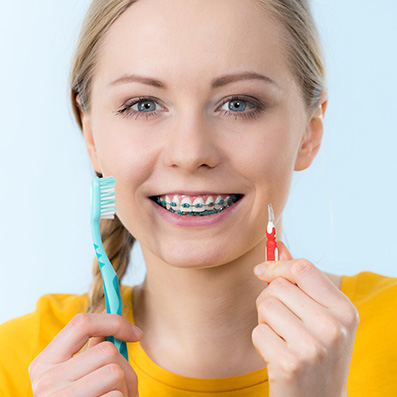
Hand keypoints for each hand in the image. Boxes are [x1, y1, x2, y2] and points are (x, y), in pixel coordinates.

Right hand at [29, 313, 142, 395]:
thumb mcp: (74, 373)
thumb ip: (90, 349)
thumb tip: (115, 325)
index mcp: (45, 362)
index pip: (81, 323)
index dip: (114, 322)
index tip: (135, 333)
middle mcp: (46, 381)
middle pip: (107, 351)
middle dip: (124, 366)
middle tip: (120, 384)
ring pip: (116, 372)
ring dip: (125, 387)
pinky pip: (117, 396)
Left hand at [252, 242, 358, 396]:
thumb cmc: (317, 351)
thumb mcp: (319, 314)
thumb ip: (299, 279)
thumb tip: (278, 246)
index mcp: (344, 309)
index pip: (302, 267)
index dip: (276, 265)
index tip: (262, 271)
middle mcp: (333, 326)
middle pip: (278, 286)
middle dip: (270, 299)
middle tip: (282, 321)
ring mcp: (313, 346)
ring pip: (265, 306)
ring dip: (265, 321)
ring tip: (282, 338)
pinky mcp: (290, 364)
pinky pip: (258, 333)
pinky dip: (261, 342)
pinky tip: (277, 355)